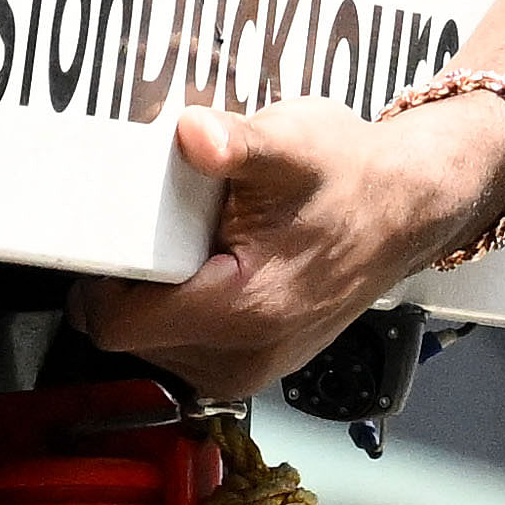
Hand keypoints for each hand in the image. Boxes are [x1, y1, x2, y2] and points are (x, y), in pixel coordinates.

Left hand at [65, 92, 504, 399]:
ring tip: (194, 245)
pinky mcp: (254, 367)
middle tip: (159, 229)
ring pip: (154, 346)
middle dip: (133, 283)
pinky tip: (213, 266)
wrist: (406, 208)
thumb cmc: (352, 179)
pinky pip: (185, 349)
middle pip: (130, 336)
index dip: (98, 279)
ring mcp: (248, 370)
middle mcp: (241, 358)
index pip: (118, 325)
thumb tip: (195, 134)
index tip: (107, 238)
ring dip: (159, 297)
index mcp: (241, 310)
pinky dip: (185, 310)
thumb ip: (238, 144)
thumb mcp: (293, 146)